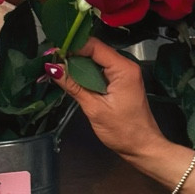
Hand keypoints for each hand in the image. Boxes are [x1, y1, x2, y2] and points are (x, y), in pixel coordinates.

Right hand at [50, 39, 166, 171]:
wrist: (143, 147)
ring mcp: (123, 74)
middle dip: (72, 55)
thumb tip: (53, 68)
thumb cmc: (125, 131)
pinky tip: (71, 78)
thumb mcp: (94, 108)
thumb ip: (73, 86)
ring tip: (57, 69)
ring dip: (77, 65)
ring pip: (95, 61)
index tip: (54, 53)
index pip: (94, 46)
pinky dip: (85, 74)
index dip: (72, 47)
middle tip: (52, 62)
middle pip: (94, 51)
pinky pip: (99, 71)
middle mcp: (125, 66)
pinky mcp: (119, 82)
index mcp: (123, 69)